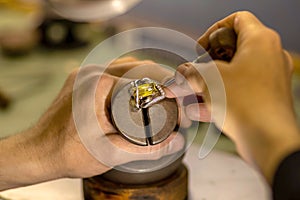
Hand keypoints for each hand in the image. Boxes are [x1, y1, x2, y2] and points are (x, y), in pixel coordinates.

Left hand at [0, 57, 184, 190]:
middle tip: (175, 101)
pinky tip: (139, 91)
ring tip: (162, 96)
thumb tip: (177, 142)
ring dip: (147, 77)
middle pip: (139, 66)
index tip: (178, 107)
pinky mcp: (82, 79)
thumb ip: (148, 147)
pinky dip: (131, 78)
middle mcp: (92, 72)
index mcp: (99, 84)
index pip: (146, 78)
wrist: (39, 152)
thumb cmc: (68, 153)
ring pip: (127, 66)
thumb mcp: (112, 153)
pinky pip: (113, 71)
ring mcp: (86, 74)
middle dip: (162, 81)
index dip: (168, 91)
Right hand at [168, 11, 299, 182]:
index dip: (213, 31)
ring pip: (233, 74)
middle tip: (192, 73)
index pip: (236, 19)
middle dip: (206, 62)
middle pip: (232, 50)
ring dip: (209, 82)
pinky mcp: (265, 98)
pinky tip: (198, 110)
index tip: (200, 48)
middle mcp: (268, 57)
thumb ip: (190, 72)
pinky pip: (238, 92)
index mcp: (260, 41)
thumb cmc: (245, 104)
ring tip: (191, 94)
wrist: (268, 140)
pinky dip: (219, 97)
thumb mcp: (208, 80)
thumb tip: (182, 73)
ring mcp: (269, 79)